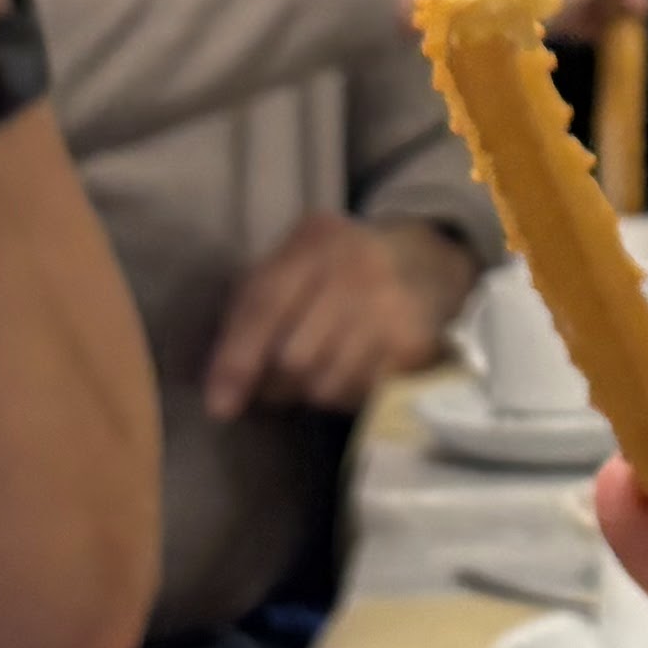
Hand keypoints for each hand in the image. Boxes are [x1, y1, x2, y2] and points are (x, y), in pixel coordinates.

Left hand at [202, 213, 470, 420]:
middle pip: (293, 357)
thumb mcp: (294, 265)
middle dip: (275, 384)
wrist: (429, 261)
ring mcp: (392, 308)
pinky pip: (361, 395)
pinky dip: (347, 395)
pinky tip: (352, 374)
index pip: (265, 304)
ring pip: (326, 384)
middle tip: (275, 386)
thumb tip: (221, 392)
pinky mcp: (416, 345)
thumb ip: (252, 311)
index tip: (219, 405)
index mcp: (316, 242)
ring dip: (312, 392)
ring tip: (318, 374)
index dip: (236, 359)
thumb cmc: (340, 269)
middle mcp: (357, 270)